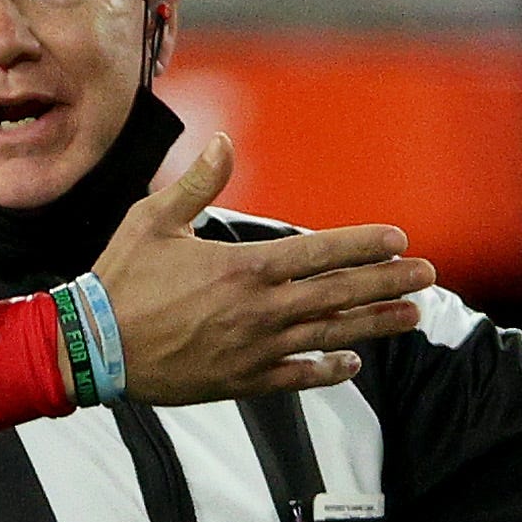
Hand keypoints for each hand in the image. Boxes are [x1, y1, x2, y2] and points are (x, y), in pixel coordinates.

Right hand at [92, 133, 434, 403]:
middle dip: (388, 282)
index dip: (364, 245)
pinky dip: (328, 370)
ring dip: (375, 324)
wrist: (94, 348)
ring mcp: (255, 349)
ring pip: (330, 335)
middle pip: (339, 294)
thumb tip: (225, 140)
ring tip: (412, 317)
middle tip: (427, 275)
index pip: (322, 252)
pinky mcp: (241, 381)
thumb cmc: (122, 278)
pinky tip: (354, 363)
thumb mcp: (153, 220)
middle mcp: (261, 310)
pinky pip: (297, 377)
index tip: (399, 239)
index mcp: (246, 267)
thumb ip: (197, 182)